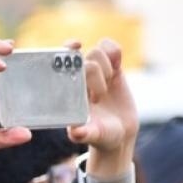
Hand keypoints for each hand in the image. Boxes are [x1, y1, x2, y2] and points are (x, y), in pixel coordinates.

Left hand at [68, 38, 137, 182]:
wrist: (119, 135)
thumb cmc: (101, 136)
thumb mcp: (93, 136)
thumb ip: (84, 134)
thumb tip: (76, 132)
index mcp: (69, 91)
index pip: (62, 63)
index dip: (67, 50)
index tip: (77, 46)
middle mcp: (80, 79)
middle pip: (86, 58)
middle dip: (95, 75)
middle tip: (97, 99)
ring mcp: (97, 73)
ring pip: (99, 51)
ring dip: (106, 67)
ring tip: (108, 86)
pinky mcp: (113, 70)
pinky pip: (113, 50)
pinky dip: (116, 53)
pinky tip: (117, 67)